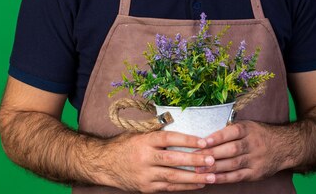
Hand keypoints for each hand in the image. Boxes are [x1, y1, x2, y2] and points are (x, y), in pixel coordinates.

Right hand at [99, 130, 216, 192]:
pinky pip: (169, 188)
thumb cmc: (125, 145)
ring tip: (212, 176)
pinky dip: (185, 186)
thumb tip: (183, 127)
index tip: (204, 141)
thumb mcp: (138, 134)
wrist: (103, 164)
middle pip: (173, 159)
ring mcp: (145, 175)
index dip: (187, 140)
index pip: (169, 138)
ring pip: (173, 176)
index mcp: (145, 140)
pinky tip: (199, 184)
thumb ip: (157, 134)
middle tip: (212, 160)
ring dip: (194, 177)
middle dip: (195, 160)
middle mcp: (145, 158)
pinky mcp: (146, 188)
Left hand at [194, 121, 285, 183]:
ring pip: (233, 164)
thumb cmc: (259, 135)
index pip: (231, 132)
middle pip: (231, 150)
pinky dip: (223, 178)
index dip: (216, 137)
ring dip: (214, 167)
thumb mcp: (249, 126)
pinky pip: (237, 176)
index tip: (202, 142)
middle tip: (195, 157)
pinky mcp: (256, 173)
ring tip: (199, 169)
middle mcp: (253, 144)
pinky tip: (212, 179)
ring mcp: (255, 159)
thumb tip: (207, 136)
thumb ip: (231, 131)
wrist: (284, 147)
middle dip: (211, 154)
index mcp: (249, 129)